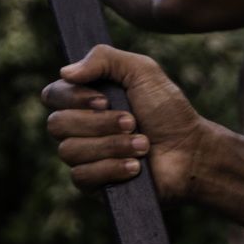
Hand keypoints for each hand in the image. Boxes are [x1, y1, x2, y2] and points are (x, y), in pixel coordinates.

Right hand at [41, 45, 208, 200]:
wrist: (191, 151)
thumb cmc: (169, 111)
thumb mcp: (143, 71)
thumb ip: (105, 59)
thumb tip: (65, 72)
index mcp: (86, 99)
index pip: (53, 95)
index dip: (74, 98)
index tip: (105, 100)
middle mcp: (79, 128)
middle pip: (57, 125)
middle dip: (100, 124)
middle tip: (133, 122)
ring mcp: (84, 157)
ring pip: (69, 151)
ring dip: (112, 146)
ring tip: (143, 144)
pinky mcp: (92, 185)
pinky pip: (81, 177)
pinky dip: (112, 168)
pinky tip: (135, 167)